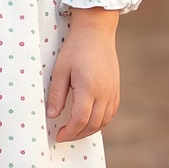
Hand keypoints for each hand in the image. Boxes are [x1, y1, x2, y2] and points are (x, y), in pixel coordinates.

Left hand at [45, 7, 120, 142]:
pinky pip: (111, 112)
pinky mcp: (116, 88)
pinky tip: (90, 121)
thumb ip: (57, 94)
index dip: (69, 132)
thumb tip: (52, 116)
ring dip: (90, 130)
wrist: (96, 31)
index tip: (58, 135)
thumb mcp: (60, 70)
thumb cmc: (75, 48)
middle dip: (77, 134)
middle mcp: (104, 92)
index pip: (80, 120)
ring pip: (104, 121)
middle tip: (64, 136)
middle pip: (93, 124)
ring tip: (75, 131)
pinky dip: (101, 121)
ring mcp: (113, 91)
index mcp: (88, 88)